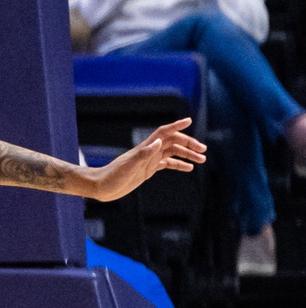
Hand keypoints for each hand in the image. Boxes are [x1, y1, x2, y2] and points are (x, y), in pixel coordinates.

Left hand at [80, 117, 205, 199]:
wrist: (100, 187)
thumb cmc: (112, 177)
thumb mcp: (129, 167)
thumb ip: (144, 154)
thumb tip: (158, 142)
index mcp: (145, 148)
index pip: (164, 132)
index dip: (176, 126)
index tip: (189, 121)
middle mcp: (149, 152)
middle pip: (173, 142)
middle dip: (189, 144)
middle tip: (203, 151)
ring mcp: (149, 160)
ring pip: (173, 152)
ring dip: (187, 154)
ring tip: (202, 160)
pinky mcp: (148, 169)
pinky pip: (167, 164)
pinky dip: (179, 164)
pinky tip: (189, 168)